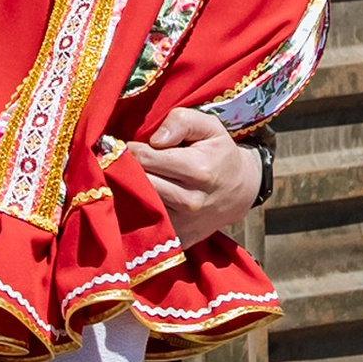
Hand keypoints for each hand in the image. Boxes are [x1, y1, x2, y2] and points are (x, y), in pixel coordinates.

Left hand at [123, 107, 262, 246]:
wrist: (240, 193)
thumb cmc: (219, 155)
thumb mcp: (210, 127)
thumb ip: (182, 122)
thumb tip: (155, 139)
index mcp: (198, 170)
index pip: (146, 158)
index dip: (131, 150)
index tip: (125, 146)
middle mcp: (190, 201)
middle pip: (140, 183)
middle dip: (126, 170)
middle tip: (122, 162)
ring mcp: (184, 223)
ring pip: (140, 205)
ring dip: (129, 191)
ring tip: (131, 178)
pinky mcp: (180, 239)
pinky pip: (147, 225)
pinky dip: (138, 211)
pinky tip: (141, 198)